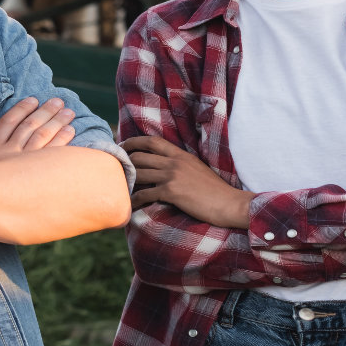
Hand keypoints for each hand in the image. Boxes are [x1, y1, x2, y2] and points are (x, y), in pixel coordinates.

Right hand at [0, 97, 75, 161]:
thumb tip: (14, 138)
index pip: (8, 121)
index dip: (22, 108)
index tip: (34, 99)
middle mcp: (7, 154)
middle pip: (30, 126)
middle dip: (46, 112)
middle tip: (59, 102)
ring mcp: (22, 165)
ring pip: (42, 136)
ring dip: (57, 122)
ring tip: (68, 113)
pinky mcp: (34, 177)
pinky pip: (53, 154)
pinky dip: (63, 140)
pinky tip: (71, 131)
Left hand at [122, 136, 252, 227]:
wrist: (229, 203)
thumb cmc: (215, 191)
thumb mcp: (197, 169)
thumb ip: (180, 164)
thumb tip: (164, 166)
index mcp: (181, 154)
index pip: (152, 141)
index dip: (133, 142)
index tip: (122, 147)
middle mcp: (174, 162)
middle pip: (140, 156)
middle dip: (124, 162)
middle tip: (115, 170)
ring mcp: (172, 176)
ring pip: (139, 173)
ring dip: (128, 181)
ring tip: (119, 188)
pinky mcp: (172, 191)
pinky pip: (145, 193)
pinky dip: (135, 199)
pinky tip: (130, 205)